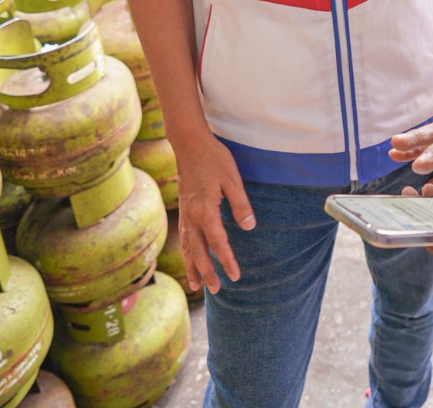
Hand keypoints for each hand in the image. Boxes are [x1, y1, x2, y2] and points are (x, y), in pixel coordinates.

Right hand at [173, 136, 255, 293]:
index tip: (235, 276)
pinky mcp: (183, 209)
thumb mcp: (233, 179)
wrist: (189, 143)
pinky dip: (186, 253)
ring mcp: (185, 213)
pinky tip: (189, 259)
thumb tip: (249, 228)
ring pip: (187, 247)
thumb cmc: (214, 159)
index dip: (226, 260)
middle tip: (217, 290)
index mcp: (205, 210)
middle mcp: (192, 216)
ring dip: (193, 266)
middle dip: (207, 272)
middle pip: (198, 251)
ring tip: (197, 285)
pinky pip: (183, 237)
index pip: (217, 242)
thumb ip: (240, 204)